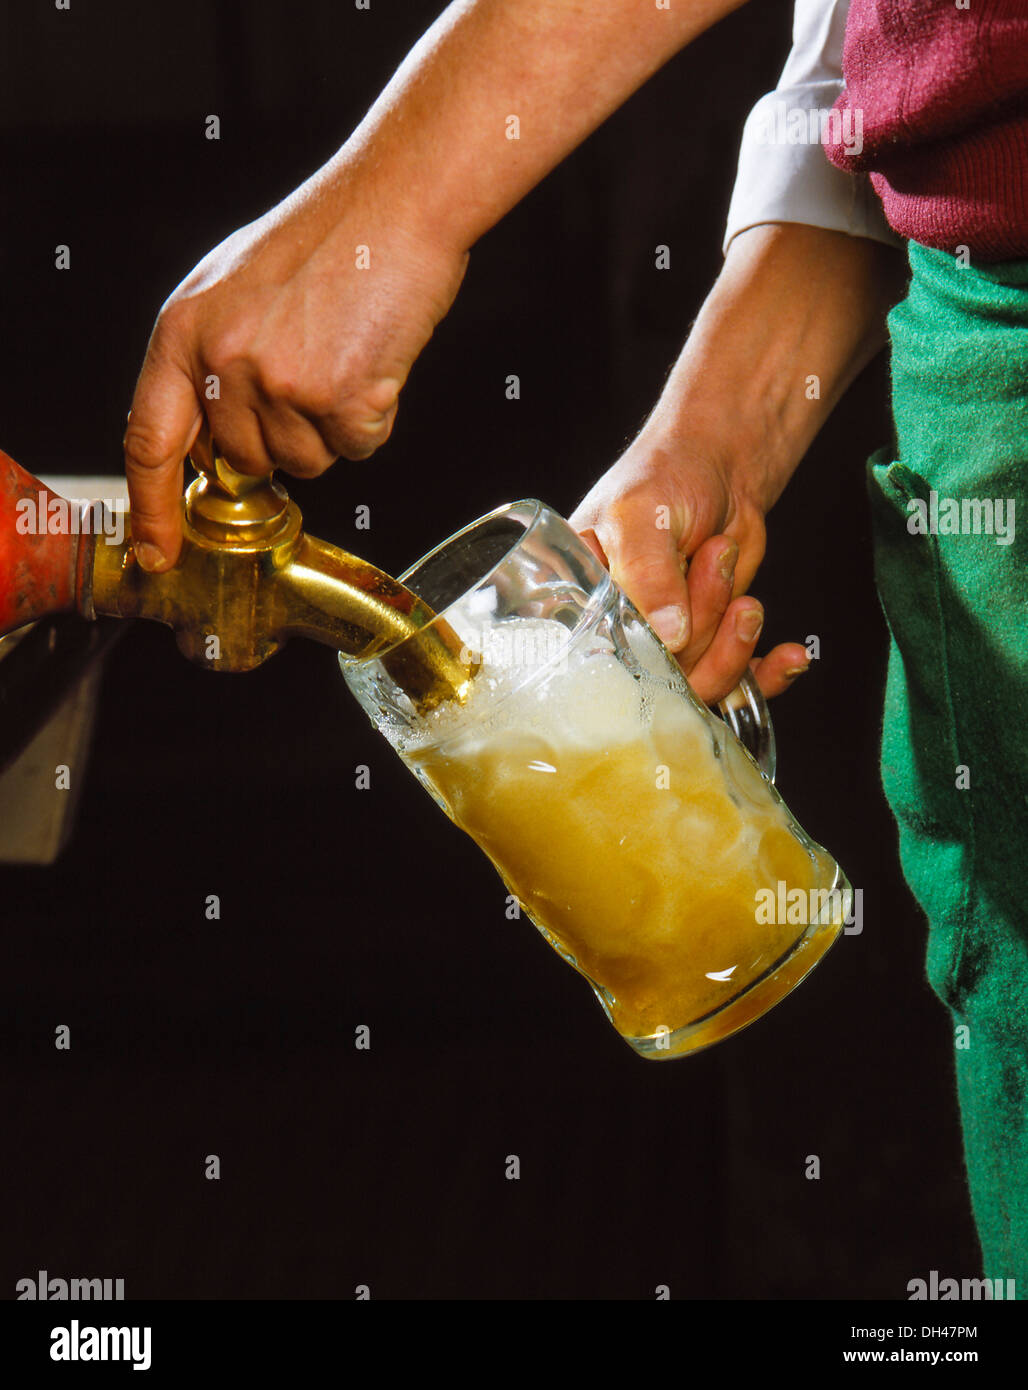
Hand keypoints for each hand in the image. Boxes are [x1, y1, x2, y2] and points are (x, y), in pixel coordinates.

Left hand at [123, 163, 468, 569]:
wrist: (395, 205)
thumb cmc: (326, 238)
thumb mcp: (232, 289)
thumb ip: (209, 363)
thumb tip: (209, 439)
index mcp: (184, 331)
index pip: (149, 440)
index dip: (153, 505)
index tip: (161, 548)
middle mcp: (223, 360)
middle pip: (247, 462)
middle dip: (284, 439)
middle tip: (311, 376)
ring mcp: (280, 382)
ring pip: (306, 462)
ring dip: (332, 428)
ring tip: (344, 358)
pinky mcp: (339, 397)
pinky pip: (358, 448)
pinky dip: (373, 418)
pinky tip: (373, 364)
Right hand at [569, 433, 808, 703]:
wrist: (720, 464)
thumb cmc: (664, 474)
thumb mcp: (641, 514)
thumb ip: (647, 574)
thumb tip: (669, 637)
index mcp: (581, 604)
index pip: (598, 664)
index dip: (637, 662)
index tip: (674, 637)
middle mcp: (620, 632)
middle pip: (657, 678)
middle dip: (700, 628)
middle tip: (716, 561)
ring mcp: (668, 643)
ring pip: (701, 682)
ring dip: (732, 642)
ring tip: (744, 594)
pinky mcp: (711, 644)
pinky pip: (738, 682)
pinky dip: (767, 674)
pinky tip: (789, 654)